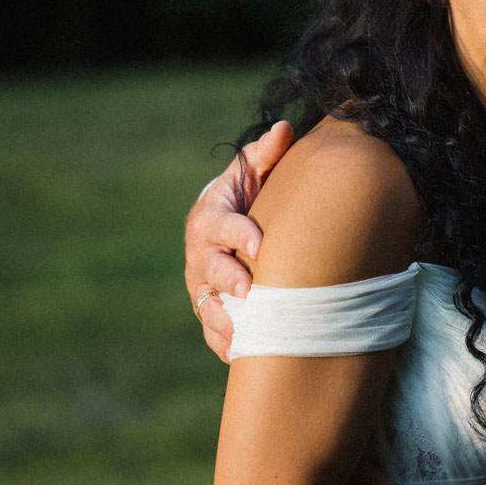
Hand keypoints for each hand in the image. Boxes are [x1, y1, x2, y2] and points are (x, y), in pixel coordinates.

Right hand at [184, 120, 294, 361]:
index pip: (220, 226)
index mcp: (210, 218)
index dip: (238, 234)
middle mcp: (200, 256)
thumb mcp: (253, 173)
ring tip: (249, 333)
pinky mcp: (209, 314)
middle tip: (249, 291)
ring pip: (209, 308)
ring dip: (228, 321)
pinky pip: (214, 334)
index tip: (259, 244)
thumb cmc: (248, 198)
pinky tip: (247, 357)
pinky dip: (228, 346)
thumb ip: (266, 154)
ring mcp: (202, 288)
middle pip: (209, 270)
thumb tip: (285, 128)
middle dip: (228, 281)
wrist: (229, 231)